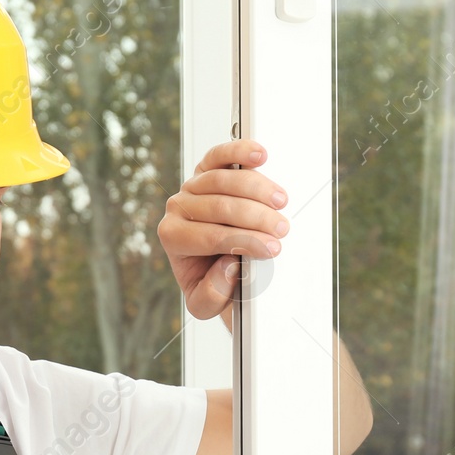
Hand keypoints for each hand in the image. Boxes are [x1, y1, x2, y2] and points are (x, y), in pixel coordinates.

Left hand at [157, 138, 288, 325]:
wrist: (213, 265)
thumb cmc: (210, 281)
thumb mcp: (205, 304)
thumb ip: (211, 295)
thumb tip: (227, 265)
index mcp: (173, 237)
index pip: (210, 236)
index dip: (244, 241)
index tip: (271, 249)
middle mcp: (178, 208)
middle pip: (220, 206)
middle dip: (256, 218)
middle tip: (282, 229)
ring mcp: (192, 185)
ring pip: (224, 179)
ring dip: (258, 189)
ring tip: (281, 203)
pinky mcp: (206, 168)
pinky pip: (220, 155)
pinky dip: (240, 150)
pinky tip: (260, 154)